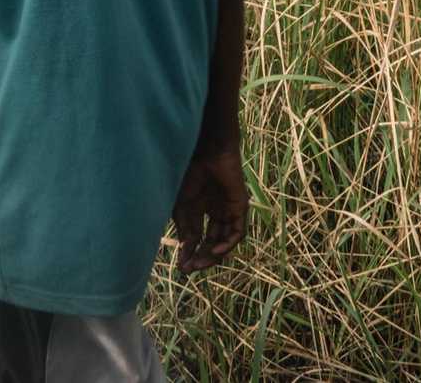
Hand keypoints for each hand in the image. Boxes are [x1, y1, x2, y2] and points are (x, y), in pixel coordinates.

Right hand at [172, 144, 245, 271]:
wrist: (206, 151)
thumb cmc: (189, 172)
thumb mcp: (181, 205)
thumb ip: (185, 227)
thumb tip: (185, 249)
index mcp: (199, 208)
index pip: (196, 238)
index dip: (189, 253)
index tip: (181, 267)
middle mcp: (215, 211)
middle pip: (211, 242)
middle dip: (201, 257)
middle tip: (190, 269)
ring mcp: (228, 209)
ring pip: (224, 240)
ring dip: (213, 255)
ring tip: (201, 264)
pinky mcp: (240, 207)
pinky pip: (237, 232)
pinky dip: (227, 245)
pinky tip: (214, 251)